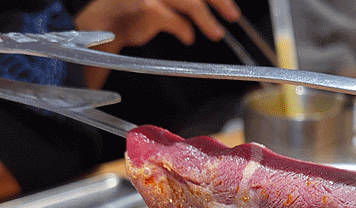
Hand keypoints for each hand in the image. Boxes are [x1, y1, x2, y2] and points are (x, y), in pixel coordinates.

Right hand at [74, 0, 240, 51]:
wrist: (103, 22)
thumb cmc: (131, 10)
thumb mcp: (161, 1)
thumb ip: (182, 2)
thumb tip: (206, 8)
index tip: (228, 3)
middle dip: (219, 0)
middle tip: (233, 15)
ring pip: (190, 1)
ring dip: (206, 19)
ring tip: (216, 32)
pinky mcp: (147, 8)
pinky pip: (175, 20)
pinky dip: (184, 29)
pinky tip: (188, 37)